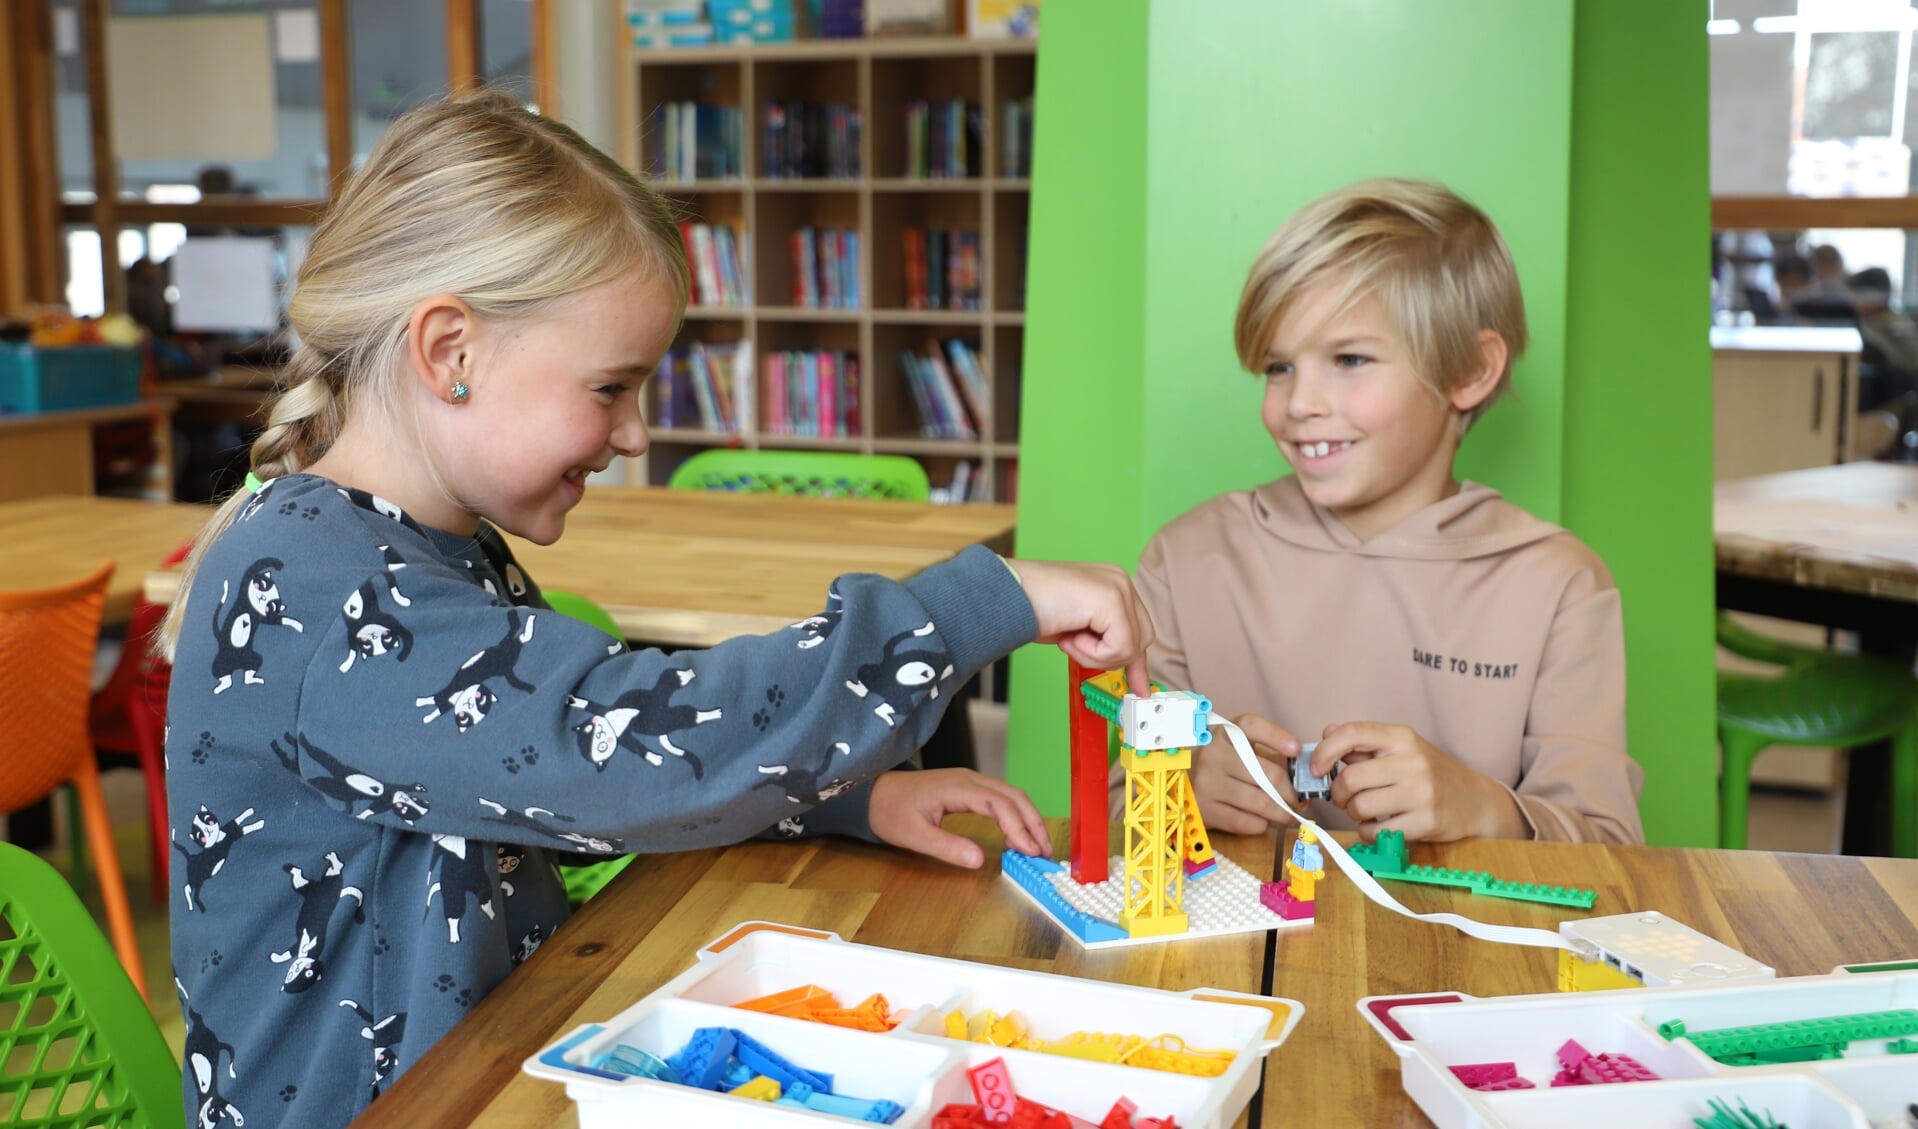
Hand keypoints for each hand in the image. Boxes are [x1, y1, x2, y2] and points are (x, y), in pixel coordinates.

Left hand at [868, 768, 1051, 867]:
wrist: (874, 793)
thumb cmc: (890, 811)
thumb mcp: (914, 835)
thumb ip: (947, 847)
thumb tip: (979, 860)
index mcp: (957, 787)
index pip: (999, 804)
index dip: (1018, 827)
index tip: (1030, 851)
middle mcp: (969, 779)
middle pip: (1014, 796)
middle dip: (1033, 823)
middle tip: (1045, 852)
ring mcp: (970, 781)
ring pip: (1011, 795)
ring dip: (1028, 819)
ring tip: (1038, 847)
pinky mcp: (969, 788)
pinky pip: (1001, 798)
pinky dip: (1016, 816)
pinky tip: (1018, 836)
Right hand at [1005, 558, 1154, 691]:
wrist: (1006, 597)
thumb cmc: (1032, 610)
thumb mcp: (1079, 631)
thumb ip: (1108, 645)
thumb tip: (1135, 679)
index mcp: (1112, 584)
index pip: (1139, 629)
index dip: (1136, 662)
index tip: (1140, 688)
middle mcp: (1119, 581)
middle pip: (1142, 640)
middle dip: (1110, 658)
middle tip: (1076, 646)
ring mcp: (1118, 587)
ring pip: (1132, 647)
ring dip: (1095, 654)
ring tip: (1068, 637)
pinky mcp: (1112, 599)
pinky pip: (1119, 647)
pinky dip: (1090, 652)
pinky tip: (1069, 636)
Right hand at [1190, 713, 1300, 834]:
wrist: (1178, 786)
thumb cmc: (1217, 767)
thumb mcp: (1235, 751)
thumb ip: (1266, 756)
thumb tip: (1299, 777)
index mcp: (1223, 733)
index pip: (1251, 726)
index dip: (1277, 737)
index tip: (1296, 750)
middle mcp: (1213, 754)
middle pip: (1268, 774)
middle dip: (1292, 792)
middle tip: (1299, 800)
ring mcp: (1208, 783)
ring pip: (1261, 803)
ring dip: (1282, 812)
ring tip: (1288, 814)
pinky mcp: (1206, 810)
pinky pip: (1247, 822)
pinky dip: (1262, 824)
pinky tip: (1262, 821)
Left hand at [1312, 722, 1526, 841]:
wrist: (1476, 800)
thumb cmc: (1431, 773)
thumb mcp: (1402, 749)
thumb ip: (1364, 743)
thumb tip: (1326, 732)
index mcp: (1402, 737)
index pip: (1353, 733)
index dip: (1325, 750)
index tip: (1316, 768)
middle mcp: (1413, 761)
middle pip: (1352, 777)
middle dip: (1339, 792)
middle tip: (1344, 798)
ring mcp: (1422, 792)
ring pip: (1361, 806)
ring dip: (1354, 814)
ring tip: (1365, 810)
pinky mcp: (1427, 821)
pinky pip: (1377, 832)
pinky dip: (1368, 832)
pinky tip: (1379, 826)